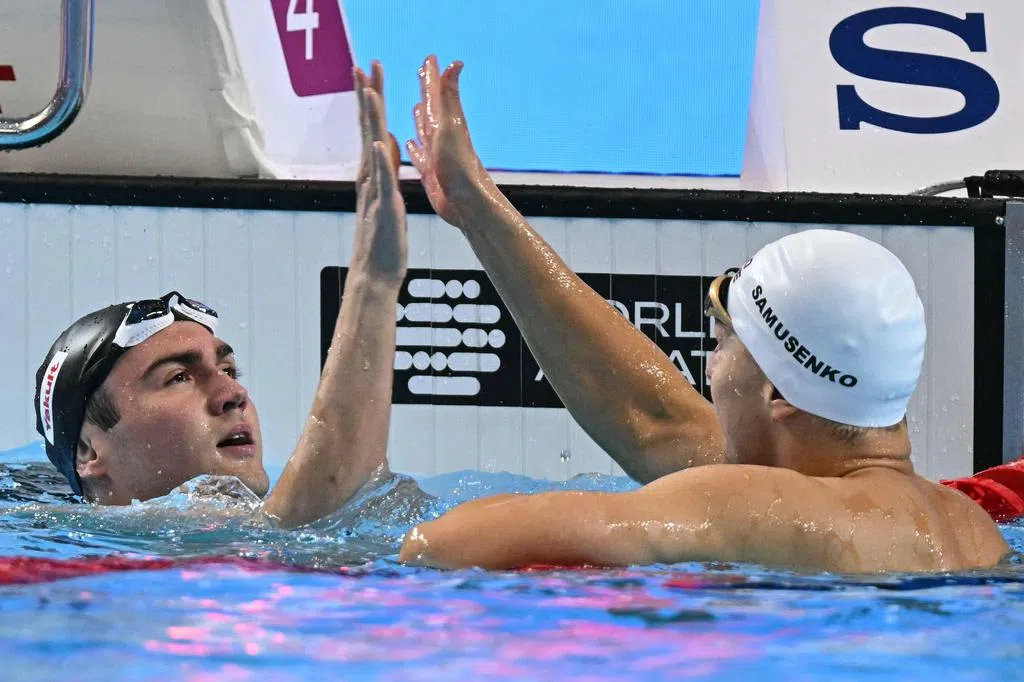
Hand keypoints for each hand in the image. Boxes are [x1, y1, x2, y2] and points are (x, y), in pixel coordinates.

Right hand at [351, 62, 406, 284]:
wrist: (376, 272)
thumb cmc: (383, 240)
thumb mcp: (387, 196)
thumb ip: (384, 169)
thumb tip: (384, 144)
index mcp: (373, 174)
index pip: (372, 128)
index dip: (371, 100)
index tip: (369, 73)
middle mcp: (370, 177)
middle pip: (368, 128)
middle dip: (367, 95)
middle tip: (364, 65)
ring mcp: (375, 190)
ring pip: (371, 146)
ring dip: (370, 118)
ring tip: (368, 89)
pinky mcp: (384, 205)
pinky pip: (381, 179)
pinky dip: (379, 159)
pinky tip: (378, 141)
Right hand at [406, 55, 498, 230]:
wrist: (466, 203)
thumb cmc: (459, 164)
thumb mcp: (450, 125)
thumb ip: (447, 96)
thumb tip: (456, 63)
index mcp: (445, 121)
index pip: (436, 92)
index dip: (432, 75)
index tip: (430, 58)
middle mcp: (441, 135)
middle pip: (431, 107)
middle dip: (426, 90)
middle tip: (423, 73)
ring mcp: (436, 154)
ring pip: (425, 131)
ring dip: (420, 118)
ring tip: (416, 107)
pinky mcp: (431, 172)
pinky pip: (420, 155)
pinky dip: (414, 148)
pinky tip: (410, 144)